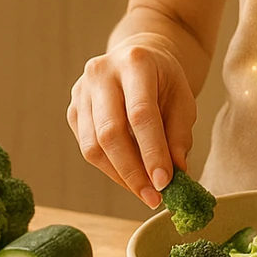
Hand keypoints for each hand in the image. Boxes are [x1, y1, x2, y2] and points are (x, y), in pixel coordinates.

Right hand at [67, 36, 196, 207]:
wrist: (139, 58)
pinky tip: (130, 177)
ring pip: (93, 146)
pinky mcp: (73, 110)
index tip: (165, 183)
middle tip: (154, 198)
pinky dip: (110, 169)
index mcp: (135, 62)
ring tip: (145, 192)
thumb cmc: (164, 80)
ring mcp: (81, 91)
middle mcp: (101, 73)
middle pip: (110, 132)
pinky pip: (87, 148)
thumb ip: (179, 134)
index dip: (152, 151)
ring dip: (120, 176)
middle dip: (133, 172)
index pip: (140, 113)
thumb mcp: (183, 99)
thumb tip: (176, 173)